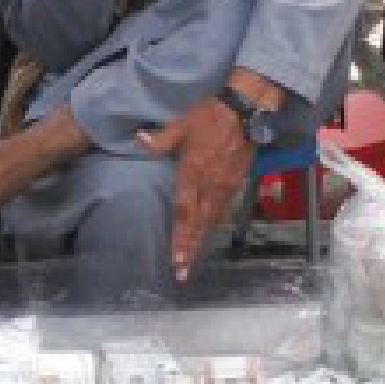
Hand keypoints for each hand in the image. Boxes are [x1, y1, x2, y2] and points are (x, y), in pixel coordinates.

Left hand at [137, 96, 257, 281]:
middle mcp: (209, 185)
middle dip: (190, 250)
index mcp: (192, 172)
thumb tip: (138, 139)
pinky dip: (213, 225)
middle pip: (198, 224)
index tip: (175, 260)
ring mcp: (225, 186)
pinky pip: (223, 210)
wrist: (246, 109)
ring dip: (202, 241)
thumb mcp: (181, 123)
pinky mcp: (236, 182)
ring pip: (212, 220)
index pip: (183, 212)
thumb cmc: (210, 115)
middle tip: (182, 273)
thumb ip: (160, 138)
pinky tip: (208, 233)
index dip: (179, 238)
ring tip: (192, 261)